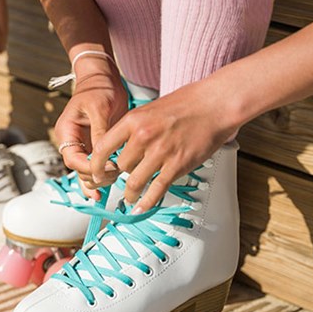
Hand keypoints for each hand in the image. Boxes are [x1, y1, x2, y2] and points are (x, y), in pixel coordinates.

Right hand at [54, 59, 128, 199]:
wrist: (103, 78)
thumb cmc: (99, 89)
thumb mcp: (99, 109)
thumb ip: (100, 134)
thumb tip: (103, 157)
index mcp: (66, 132)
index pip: (73, 159)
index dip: (90, 168)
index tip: (109, 168)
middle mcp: (72, 141)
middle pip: (79, 170)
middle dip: (96, 176)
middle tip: (116, 175)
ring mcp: (83, 145)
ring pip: (86, 172)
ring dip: (99, 180)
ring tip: (116, 182)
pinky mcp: (95, 146)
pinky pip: (95, 167)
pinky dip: (100, 178)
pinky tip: (105, 191)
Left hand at [90, 79, 241, 212]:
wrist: (215, 104)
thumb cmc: (187, 104)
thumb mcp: (150, 109)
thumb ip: (134, 128)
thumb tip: (120, 148)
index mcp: (133, 120)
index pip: (103, 148)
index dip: (97, 165)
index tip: (96, 173)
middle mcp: (144, 136)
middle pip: (121, 166)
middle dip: (122, 175)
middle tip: (124, 179)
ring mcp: (161, 152)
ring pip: (135, 181)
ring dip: (131, 193)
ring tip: (130, 197)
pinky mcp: (177, 165)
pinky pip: (156, 189)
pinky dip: (147, 202)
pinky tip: (141, 207)